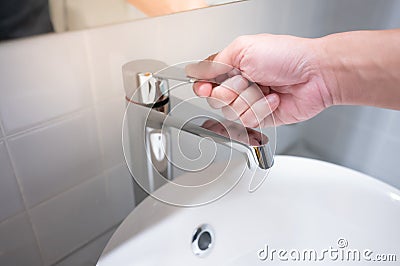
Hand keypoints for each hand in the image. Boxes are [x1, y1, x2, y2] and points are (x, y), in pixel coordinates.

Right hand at [186, 34, 332, 126]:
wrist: (315, 75)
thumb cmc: (286, 56)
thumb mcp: (243, 49)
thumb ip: (215, 62)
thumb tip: (194, 70)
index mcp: (233, 64)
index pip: (206, 79)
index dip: (203, 86)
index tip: (205, 87)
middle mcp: (240, 84)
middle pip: (215, 99)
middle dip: (229, 92)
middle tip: (245, 81)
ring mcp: (250, 101)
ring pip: (231, 112)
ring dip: (249, 100)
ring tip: (265, 88)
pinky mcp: (261, 116)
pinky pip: (248, 121)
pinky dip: (261, 109)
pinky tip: (274, 98)